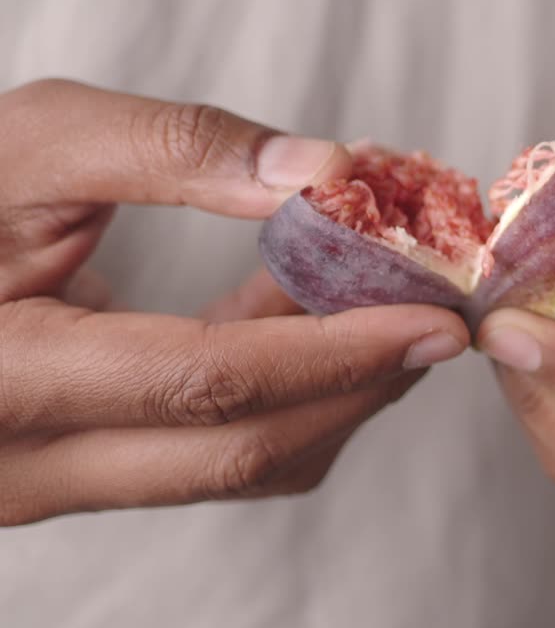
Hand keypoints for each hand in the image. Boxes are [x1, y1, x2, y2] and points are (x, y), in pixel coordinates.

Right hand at [0, 79, 467, 525]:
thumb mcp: (33, 145)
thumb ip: (174, 150)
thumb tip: (324, 173)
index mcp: (1, 376)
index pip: (205, 383)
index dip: (332, 351)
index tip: (430, 320)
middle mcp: (25, 461)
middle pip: (240, 450)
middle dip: (357, 386)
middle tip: (437, 323)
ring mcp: (53, 483)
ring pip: (235, 467)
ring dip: (330, 394)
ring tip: (381, 307)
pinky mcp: (84, 474)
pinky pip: (209, 453)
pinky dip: (279, 395)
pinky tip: (306, 321)